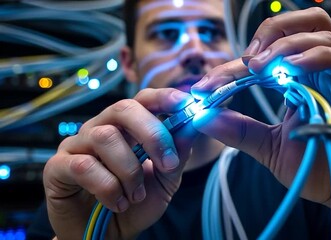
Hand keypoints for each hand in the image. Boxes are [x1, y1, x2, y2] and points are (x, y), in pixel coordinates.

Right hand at [43, 88, 194, 239]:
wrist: (108, 235)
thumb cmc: (135, 203)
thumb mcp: (165, 180)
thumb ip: (177, 154)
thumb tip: (192, 125)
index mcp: (127, 127)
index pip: (143, 99)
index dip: (164, 98)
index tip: (187, 105)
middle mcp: (101, 128)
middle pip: (123, 108)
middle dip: (152, 133)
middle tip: (167, 163)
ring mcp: (77, 145)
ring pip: (105, 137)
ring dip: (129, 170)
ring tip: (135, 195)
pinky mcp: (57, 167)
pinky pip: (84, 166)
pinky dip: (108, 188)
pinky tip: (117, 203)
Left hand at [191, 7, 330, 237]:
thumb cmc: (320, 171)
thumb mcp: (270, 148)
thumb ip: (240, 130)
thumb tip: (203, 117)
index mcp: (304, 81)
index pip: (271, 53)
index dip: (235, 64)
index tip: (208, 84)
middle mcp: (326, 74)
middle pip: (305, 24)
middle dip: (270, 34)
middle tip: (248, 62)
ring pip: (323, 36)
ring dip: (287, 46)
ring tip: (262, 68)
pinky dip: (318, 58)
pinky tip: (294, 68)